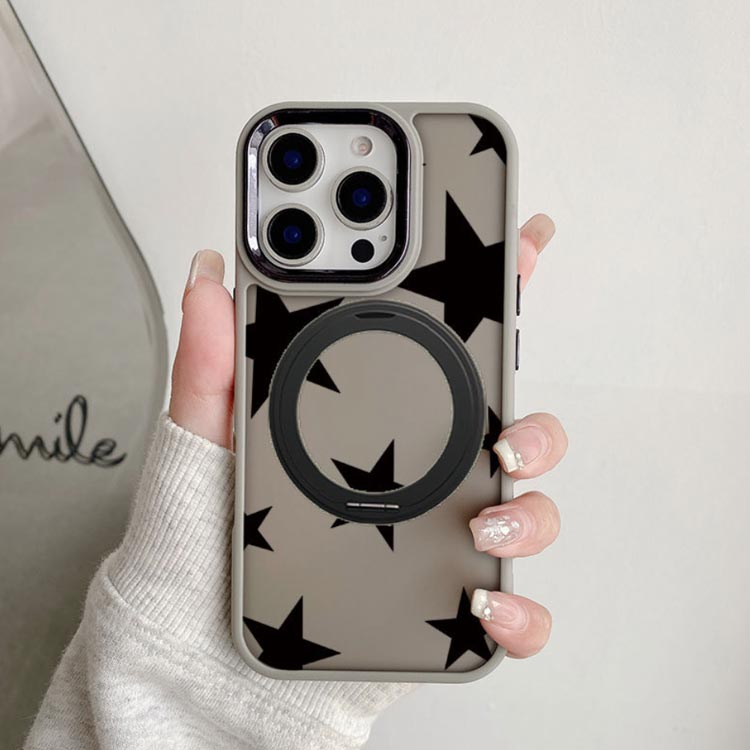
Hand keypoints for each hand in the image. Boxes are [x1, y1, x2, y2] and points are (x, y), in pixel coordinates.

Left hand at [169, 213, 565, 660]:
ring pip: (527, 512)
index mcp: (372, 427)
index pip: (445, 355)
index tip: (519, 245)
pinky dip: (519, 610)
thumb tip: (209, 278)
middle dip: (532, 422)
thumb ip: (211, 368)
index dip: (490, 297)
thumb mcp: (205, 448)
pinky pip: (511, 613)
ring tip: (485, 517)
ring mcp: (435, 543)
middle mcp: (417, 479)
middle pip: (507, 431)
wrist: (199, 663)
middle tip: (505, 433)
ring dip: (531, 509)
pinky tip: (482, 599)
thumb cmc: (204, 552)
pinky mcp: (441, 613)